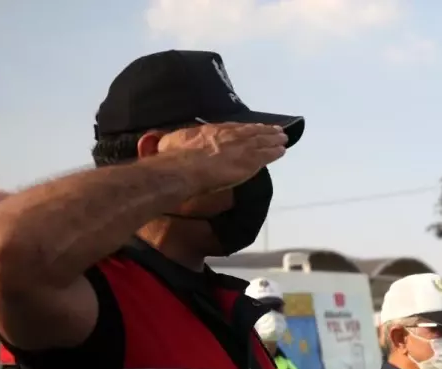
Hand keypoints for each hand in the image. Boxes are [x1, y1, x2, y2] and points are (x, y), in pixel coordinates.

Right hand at [157, 123, 288, 192]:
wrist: (186, 168)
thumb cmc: (176, 157)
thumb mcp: (171, 142)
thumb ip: (172, 140)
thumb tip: (158, 140)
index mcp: (212, 130)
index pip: (233, 128)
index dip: (245, 128)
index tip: (254, 127)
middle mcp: (229, 135)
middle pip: (251, 132)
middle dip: (264, 131)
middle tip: (276, 130)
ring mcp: (241, 147)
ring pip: (261, 141)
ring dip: (273, 139)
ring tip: (283, 138)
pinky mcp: (248, 161)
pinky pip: (266, 155)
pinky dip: (275, 152)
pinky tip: (282, 151)